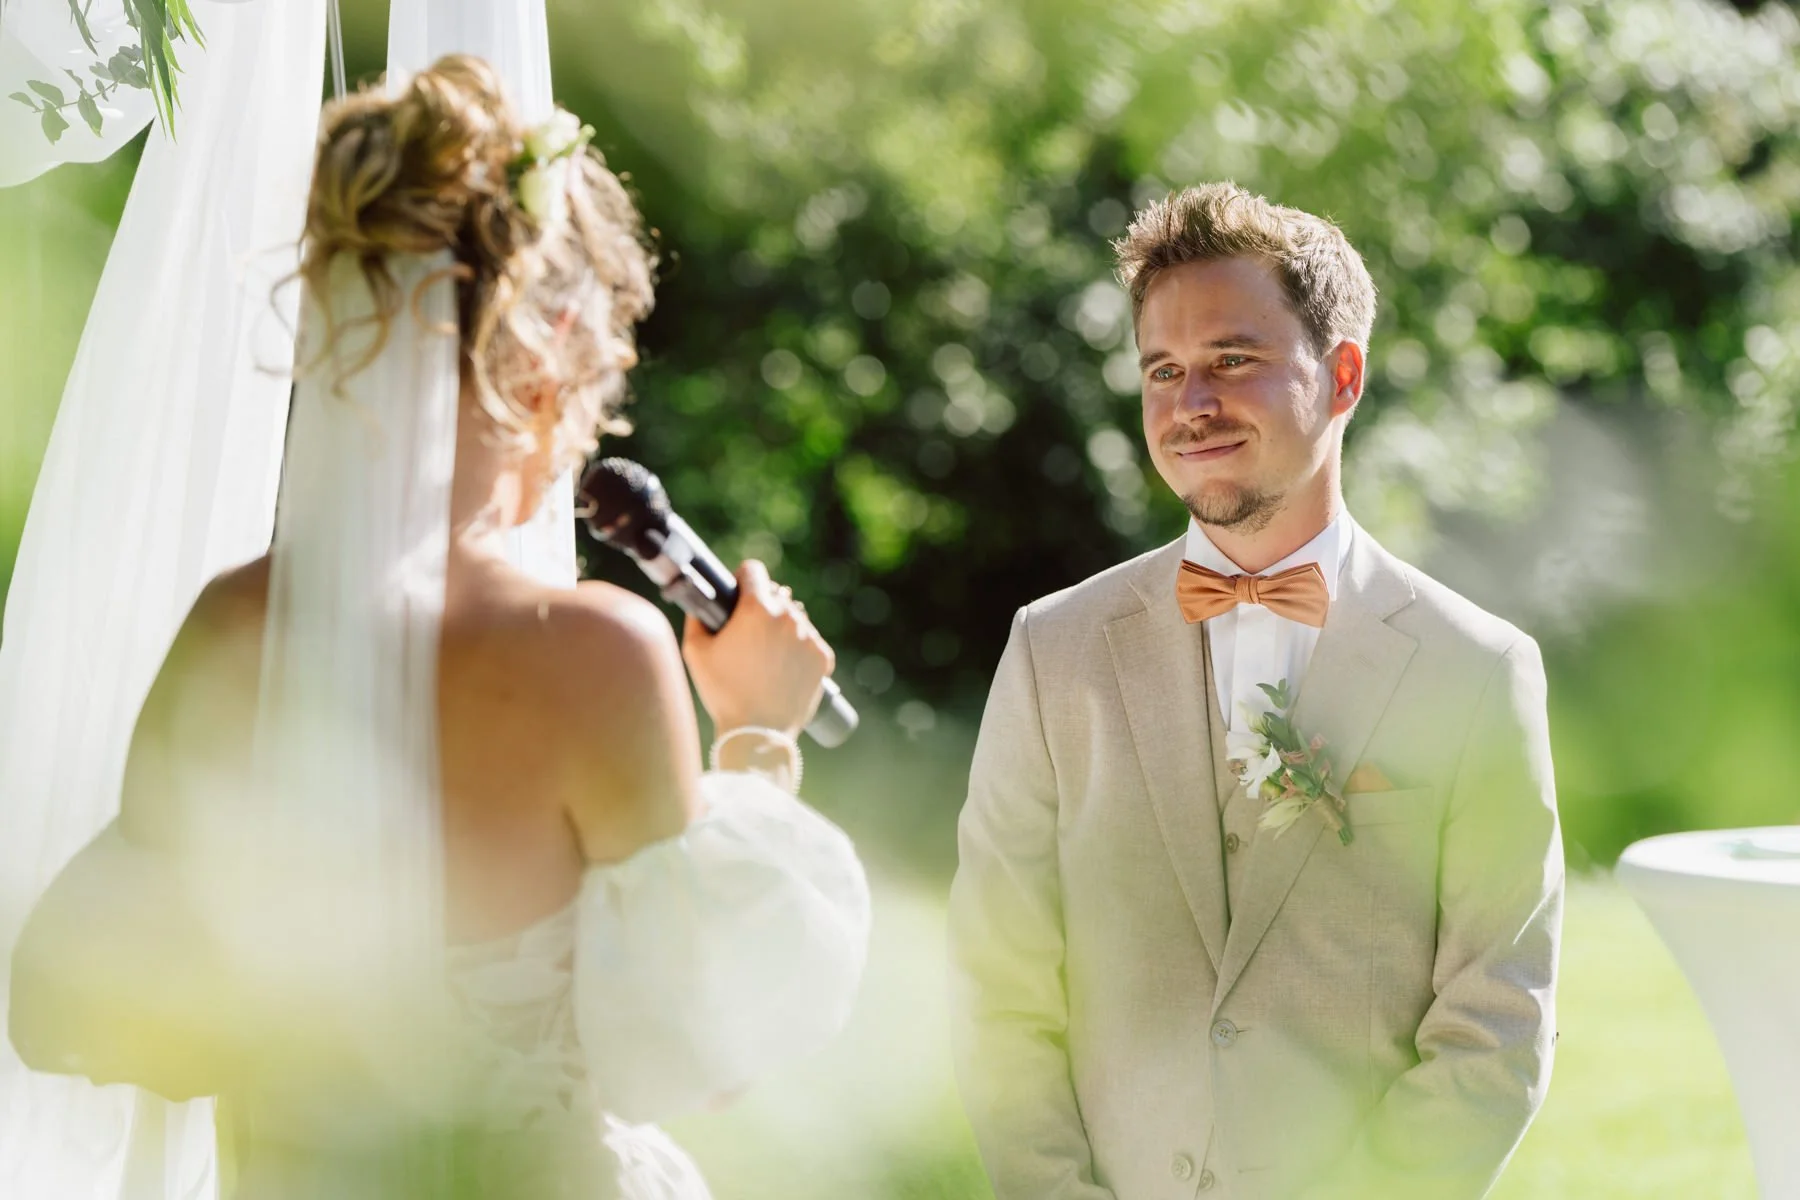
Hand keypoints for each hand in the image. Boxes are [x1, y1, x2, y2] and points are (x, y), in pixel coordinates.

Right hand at [682, 559, 834, 736]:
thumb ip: (698, 618)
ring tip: (767, 656)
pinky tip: (784, 668)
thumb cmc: (723, 692)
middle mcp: (788, 617)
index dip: (742, 579)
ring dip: (782, 628)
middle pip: (776, 596)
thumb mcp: (695, 652)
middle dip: (763, 608)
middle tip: (749, 635)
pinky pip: (810, 642)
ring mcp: (809, 637)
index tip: (739, 592)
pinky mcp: (823, 657)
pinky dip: (799, 650)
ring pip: (795, 619)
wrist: (758, 732)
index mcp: (756, 609)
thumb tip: (703, 604)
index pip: (753, 570)